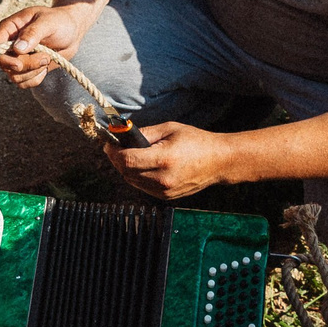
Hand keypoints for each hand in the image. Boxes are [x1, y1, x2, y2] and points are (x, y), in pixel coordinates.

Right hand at [0, 2, 97, 87]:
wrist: (72, 31)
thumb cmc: (59, 21)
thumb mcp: (48, 22)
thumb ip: (33, 33)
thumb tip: (17, 48)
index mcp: (9, 29)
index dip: (2, 59)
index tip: (18, 64)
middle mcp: (8, 45)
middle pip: (5, 65)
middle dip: (27, 65)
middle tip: (45, 57)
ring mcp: (16, 58)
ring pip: (14, 77)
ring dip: (33, 72)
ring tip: (47, 58)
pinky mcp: (26, 69)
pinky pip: (24, 83)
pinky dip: (36, 79)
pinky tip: (46, 67)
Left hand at [104, 121, 234, 199]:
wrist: (218, 162)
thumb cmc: (196, 141)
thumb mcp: (170, 129)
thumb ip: (145, 134)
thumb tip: (122, 135)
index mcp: (165, 159)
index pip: (127, 160)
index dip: (114, 151)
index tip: (109, 144)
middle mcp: (163, 179)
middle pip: (126, 171)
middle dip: (116, 159)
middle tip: (115, 147)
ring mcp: (165, 191)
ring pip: (131, 180)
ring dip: (125, 168)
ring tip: (130, 155)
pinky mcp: (166, 197)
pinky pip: (142, 186)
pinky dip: (137, 176)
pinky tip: (143, 165)